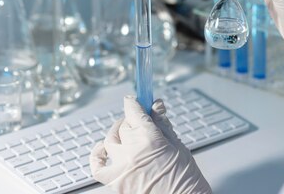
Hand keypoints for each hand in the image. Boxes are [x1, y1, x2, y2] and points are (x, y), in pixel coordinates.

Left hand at [90, 96, 210, 193]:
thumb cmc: (185, 179)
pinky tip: (103, 149)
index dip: (134, 103)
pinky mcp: (116, 182)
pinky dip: (98, 156)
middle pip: (124, 126)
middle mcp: (132, 151)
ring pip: (111, 141)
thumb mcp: (178, 145)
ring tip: (127, 135)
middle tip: (141, 122)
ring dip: (118, 134)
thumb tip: (156, 105)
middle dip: (132, 121)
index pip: (134, 111)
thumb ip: (162, 124)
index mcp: (149, 138)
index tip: (135, 100)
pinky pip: (97, 166)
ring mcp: (122, 167)